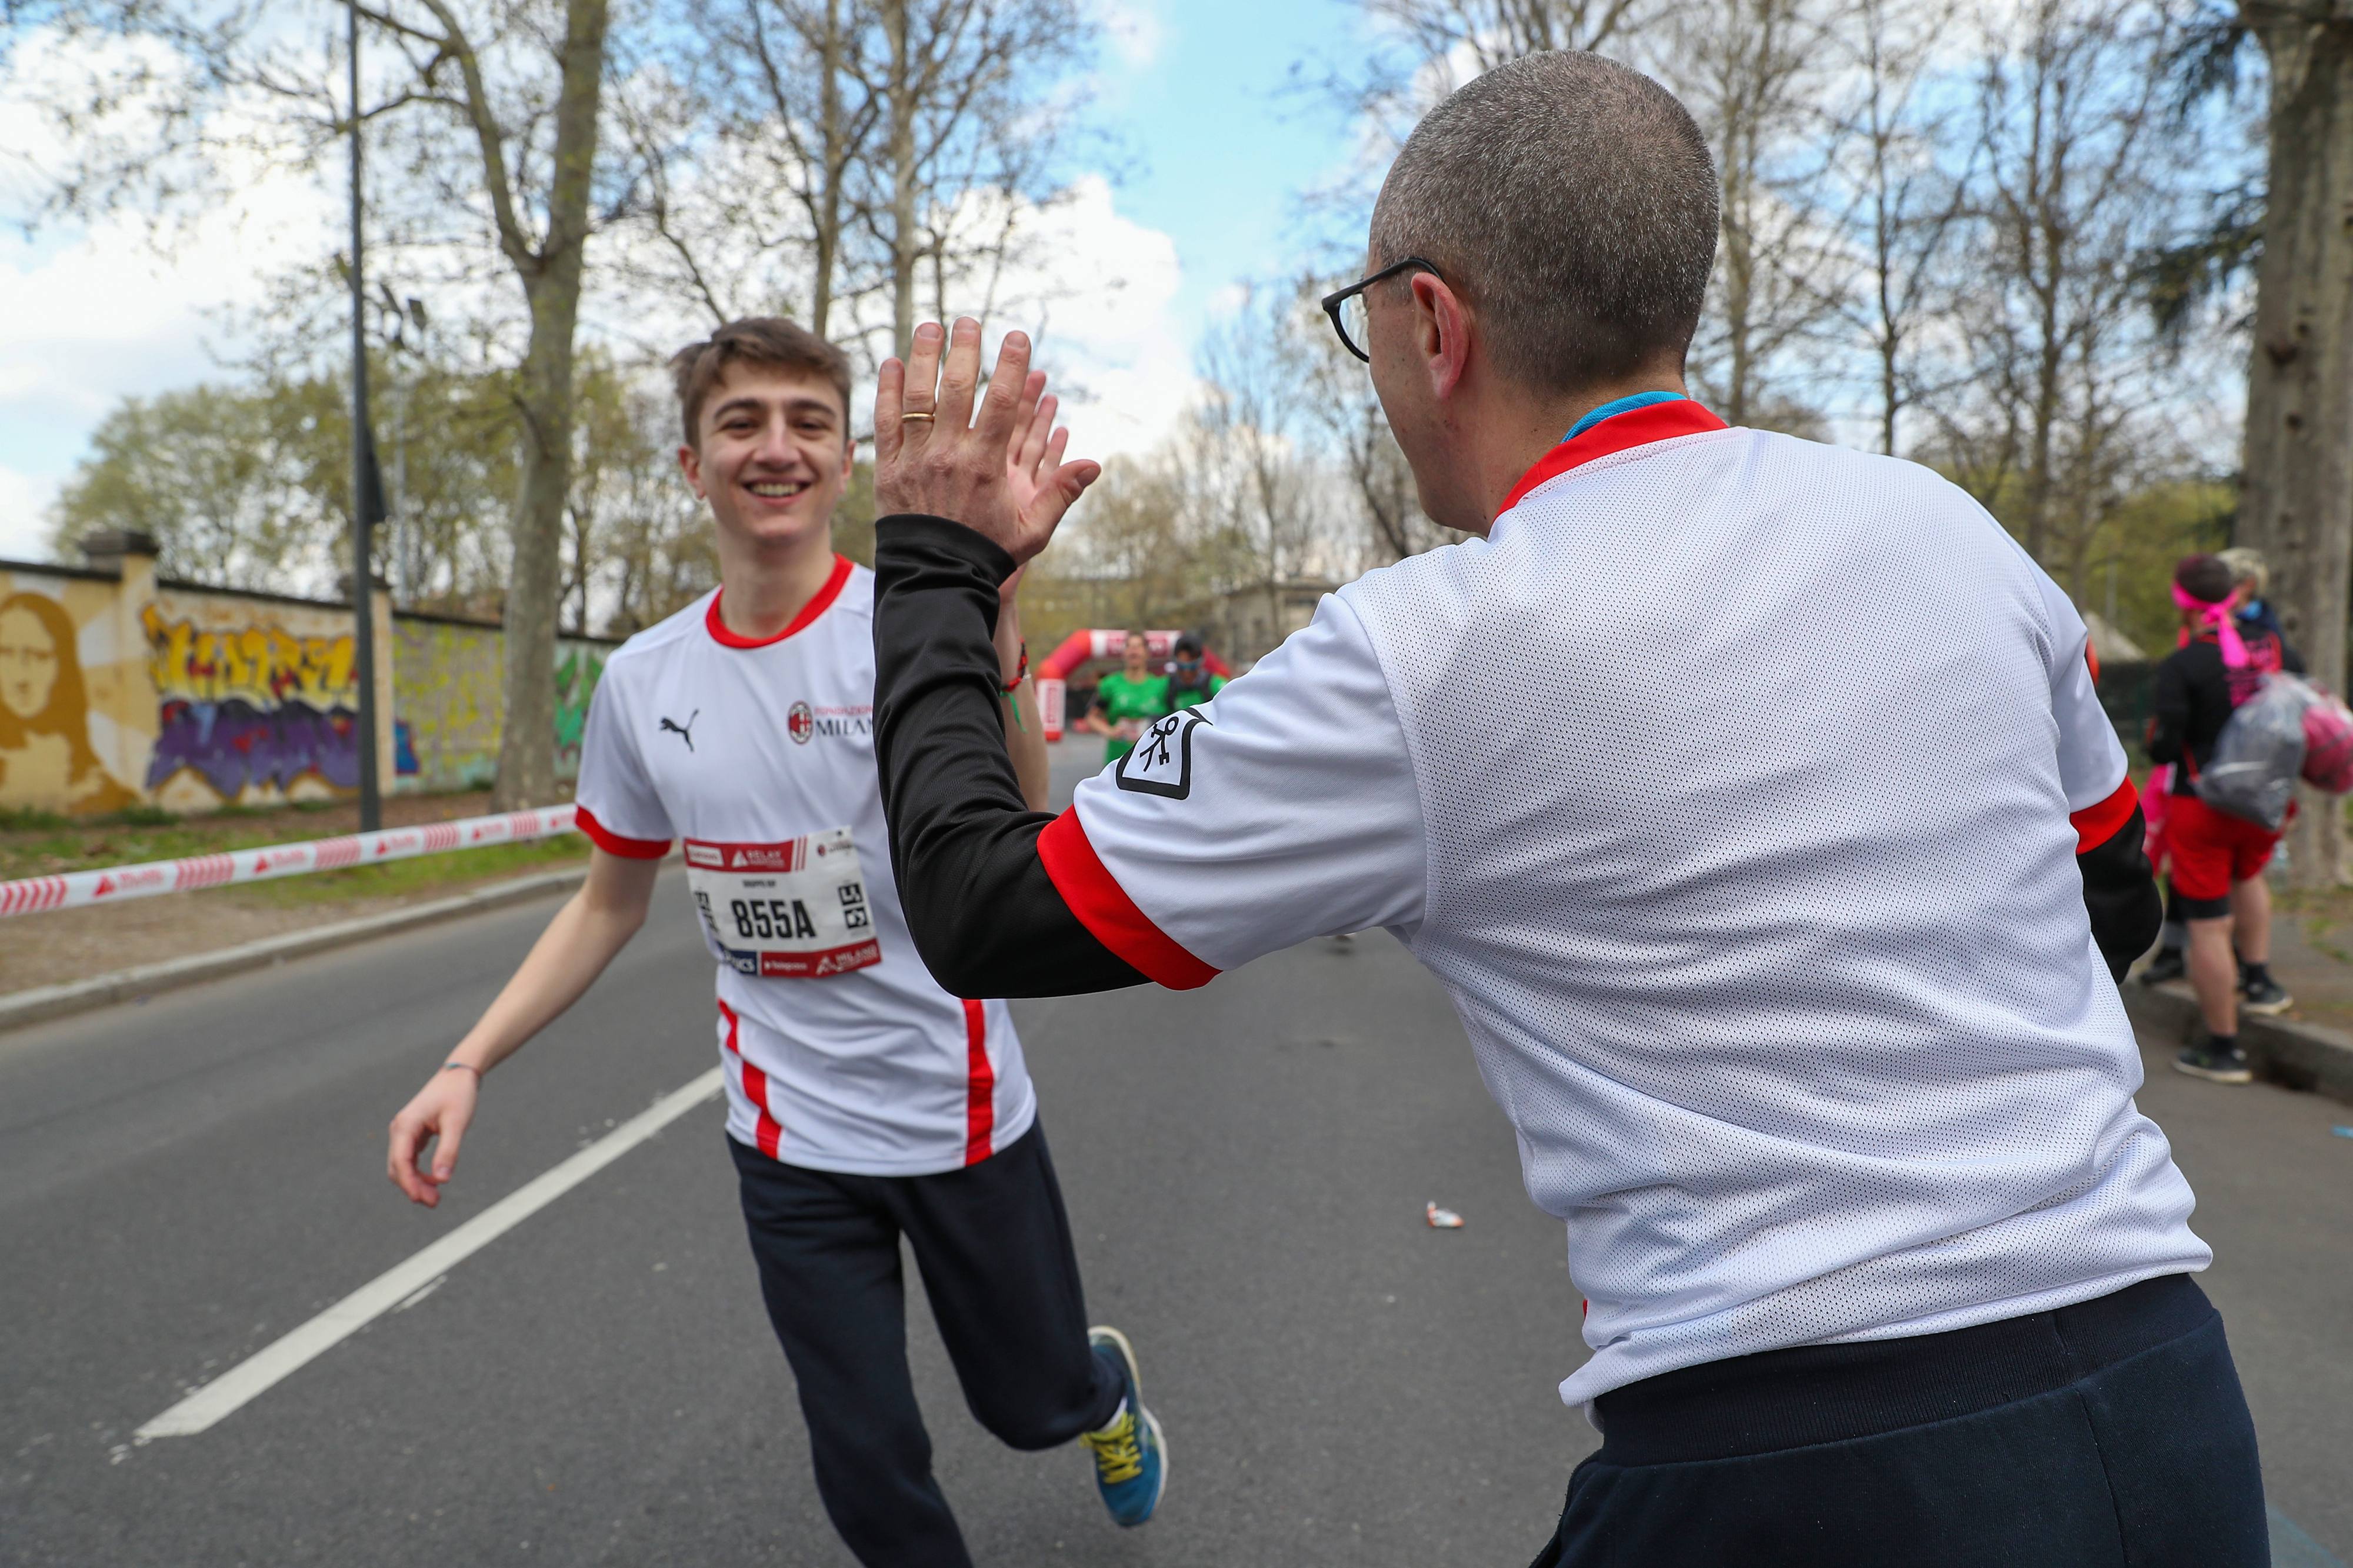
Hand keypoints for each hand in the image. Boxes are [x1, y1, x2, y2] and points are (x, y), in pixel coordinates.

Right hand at [387, 1066, 478, 1207]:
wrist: (459, 1076)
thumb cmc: (458, 1096)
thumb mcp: (457, 1123)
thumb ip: (449, 1151)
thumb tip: (441, 1180)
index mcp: (406, 1124)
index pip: (400, 1161)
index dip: (409, 1183)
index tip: (422, 1199)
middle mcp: (400, 1129)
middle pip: (398, 1167)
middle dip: (413, 1187)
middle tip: (435, 1203)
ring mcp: (404, 1132)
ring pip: (402, 1165)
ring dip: (416, 1182)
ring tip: (435, 1197)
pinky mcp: (413, 1135)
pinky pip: (410, 1159)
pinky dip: (419, 1173)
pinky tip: (435, 1180)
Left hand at [876, 318, 1100, 563]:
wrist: (937, 580)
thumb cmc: (987, 553)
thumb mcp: (1032, 529)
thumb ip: (1061, 493)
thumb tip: (1095, 464)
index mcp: (985, 467)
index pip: (1001, 404)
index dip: (1011, 366)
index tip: (1018, 337)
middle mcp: (948, 457)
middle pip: (955, 390)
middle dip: (964, 350)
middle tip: (968, 321)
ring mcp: (915, 460)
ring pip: (916, 399)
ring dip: (923, 358)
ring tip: (930, 327)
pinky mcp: (889, 469)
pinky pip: (885, 422)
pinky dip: (887, 391)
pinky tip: (892, 363)